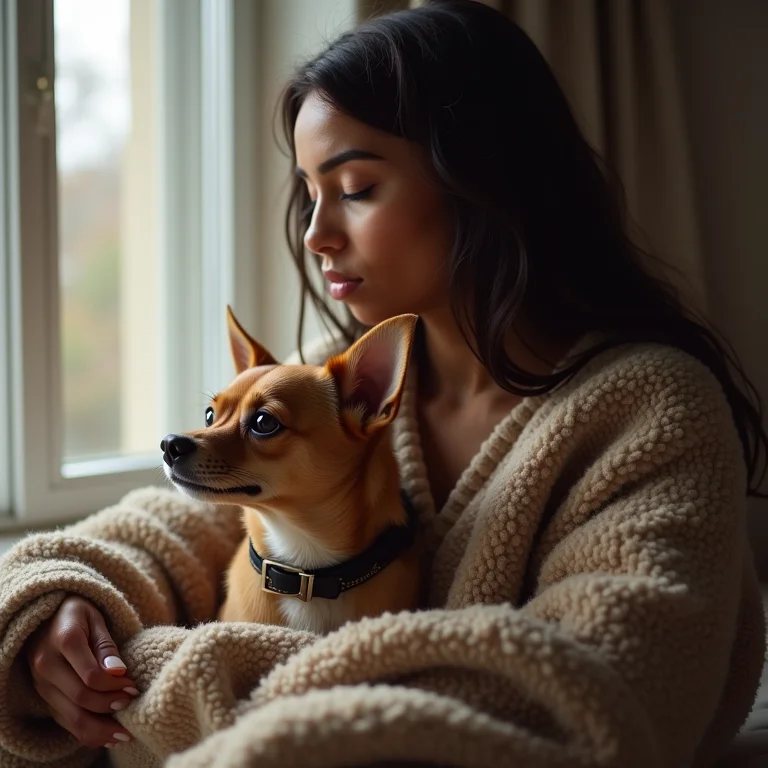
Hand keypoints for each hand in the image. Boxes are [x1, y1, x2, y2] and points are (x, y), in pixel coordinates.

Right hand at [25, 595, 137, 749]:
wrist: (47, 616)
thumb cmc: (79, 613)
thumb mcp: (96, 618)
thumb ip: (107, 646)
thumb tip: (119, 672)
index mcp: (64, 640)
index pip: (90, 675)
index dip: (114, 686)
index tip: (134, 688)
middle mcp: (46, 664)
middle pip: (80, 698)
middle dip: (109, 706)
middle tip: (131, 705)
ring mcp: (42, 683)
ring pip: (70, 715)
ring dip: (99, 729)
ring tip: (124, 734)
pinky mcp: (43, 695)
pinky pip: (63, 719)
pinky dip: (86, 731)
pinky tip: (107, 735)